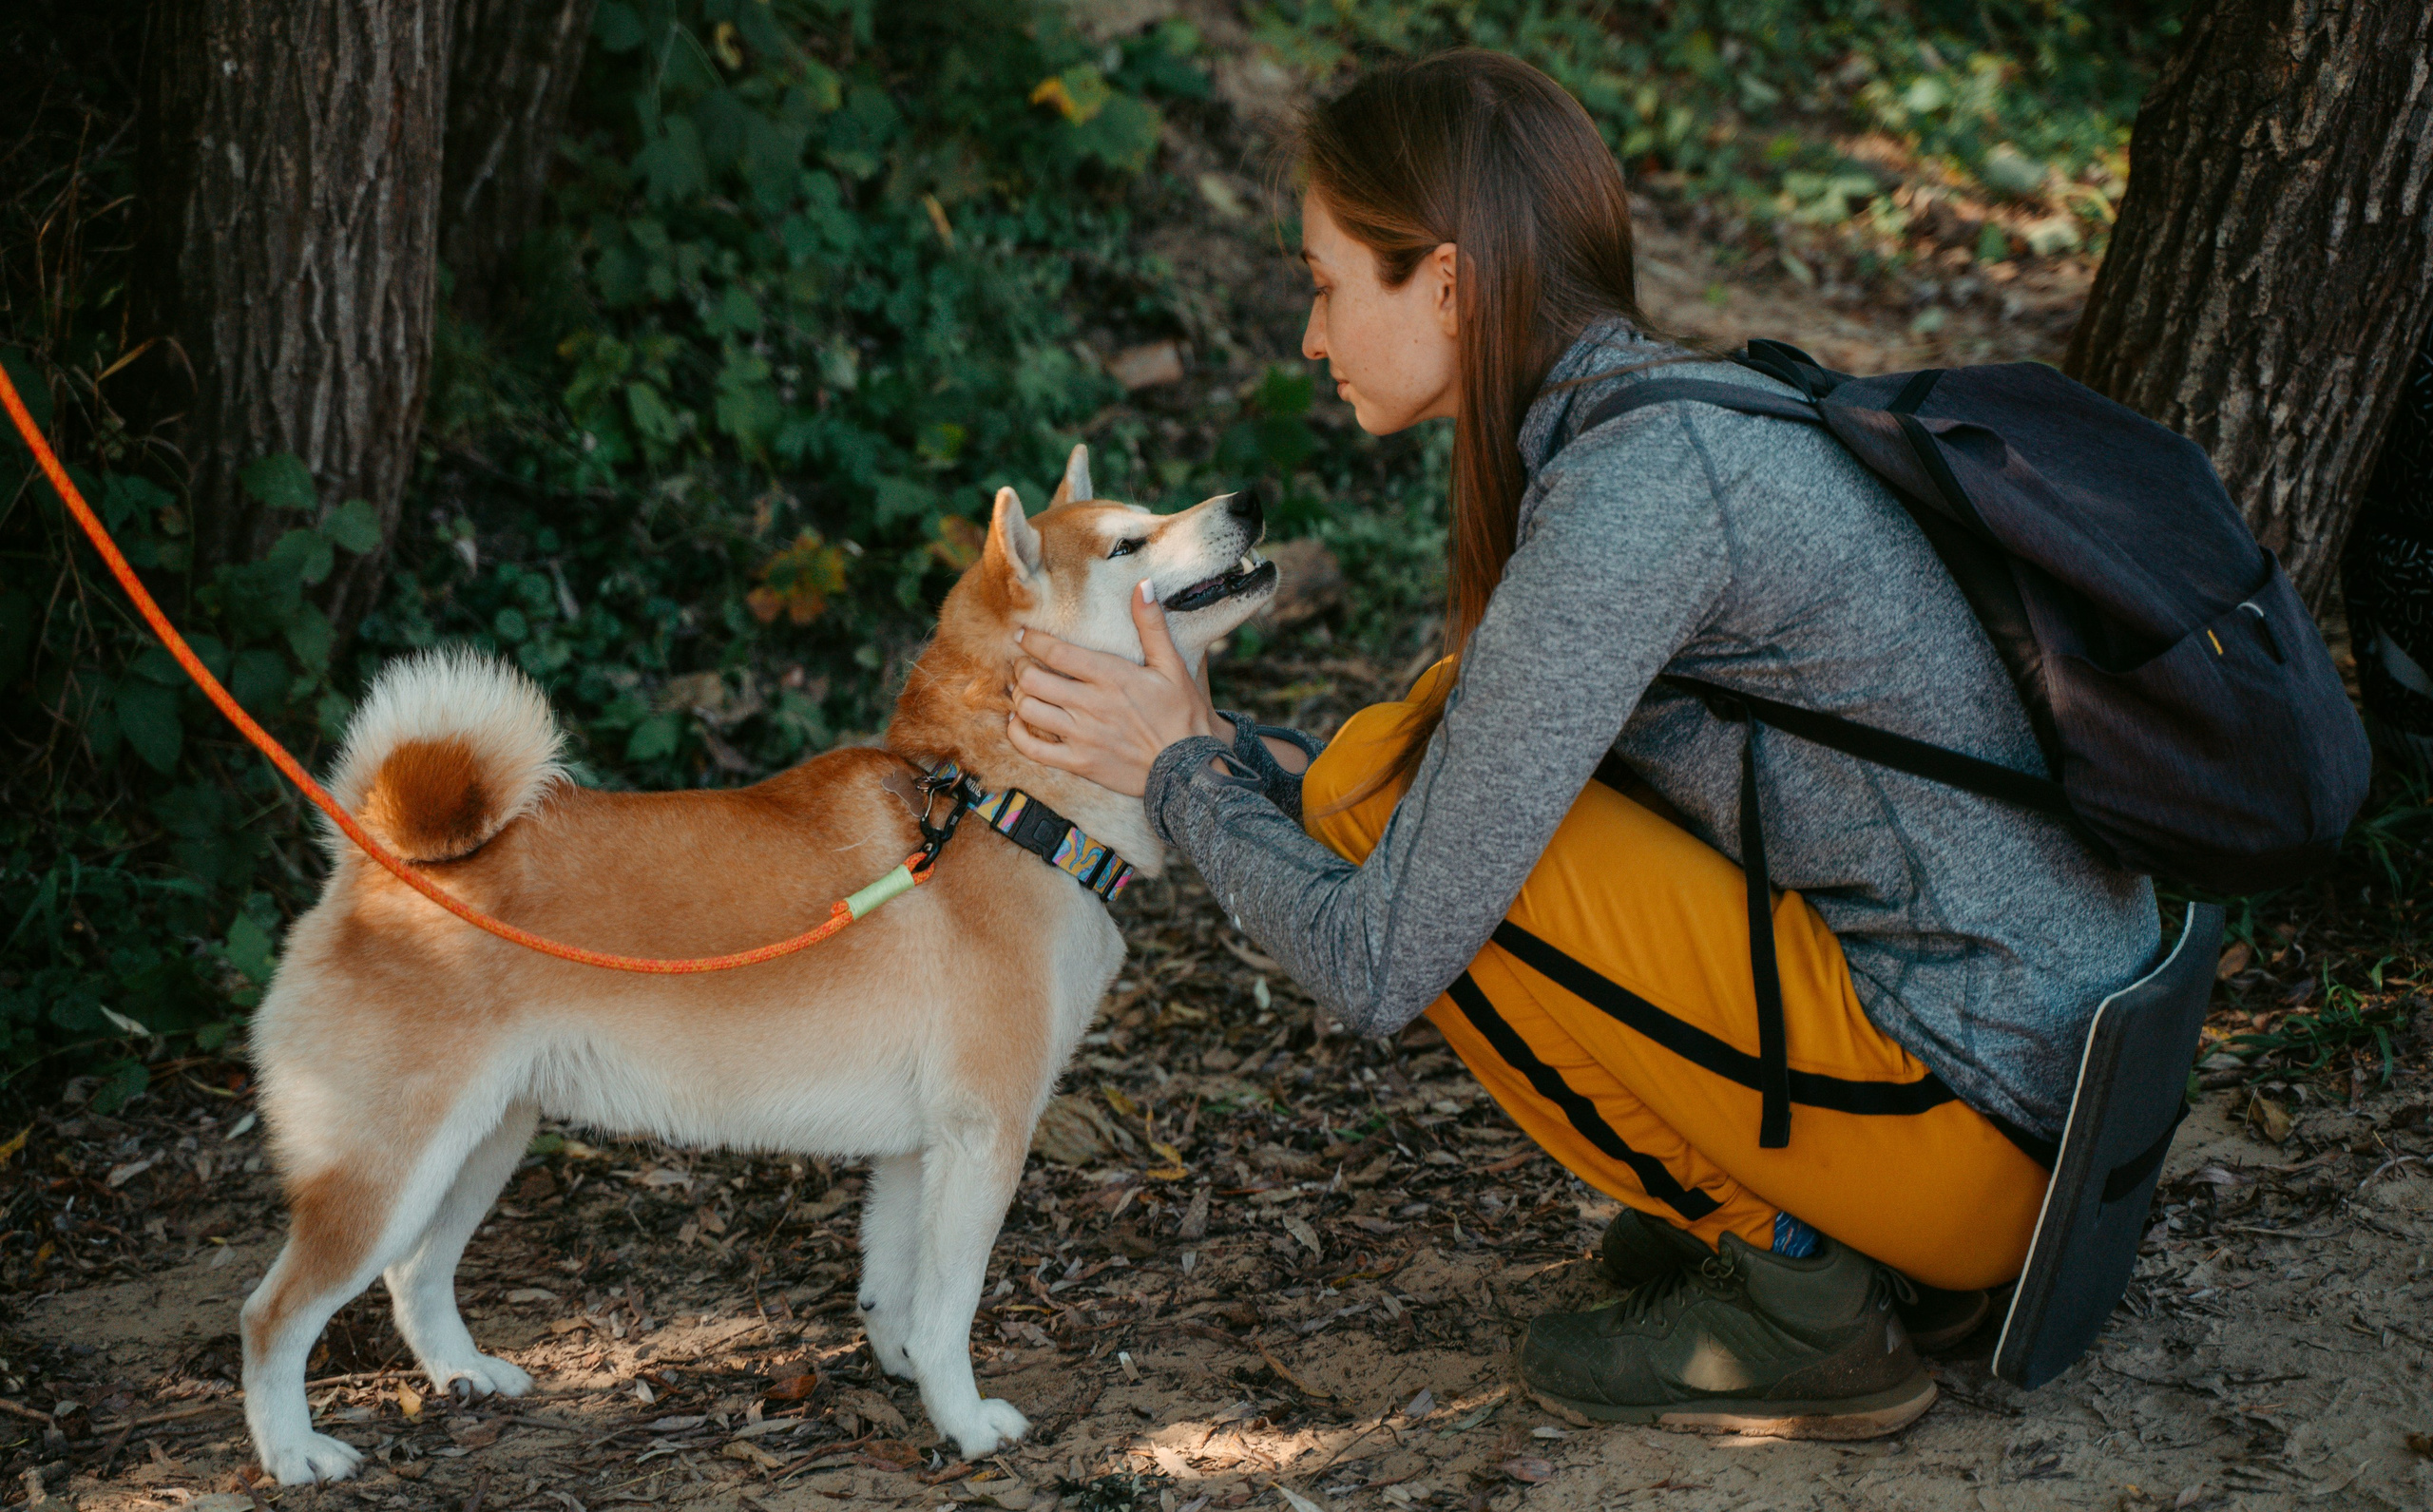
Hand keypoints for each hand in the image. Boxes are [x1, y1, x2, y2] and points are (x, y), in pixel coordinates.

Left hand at [1006, 581, 1223, 796]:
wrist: (1189, 768)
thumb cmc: (1182, 714)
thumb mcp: (1172, 665)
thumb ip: (1152, 625)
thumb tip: (1141, 585)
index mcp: (1111, 676)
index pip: (1056, 652)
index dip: (1031, 640)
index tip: (1022, 635)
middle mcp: (1091, 704)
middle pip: (1033, 679)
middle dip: (1022, 668)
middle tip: (1024, 664)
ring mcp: (1082, 735)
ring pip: (1029, 711)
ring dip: (1019, 697)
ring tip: (1023, 690)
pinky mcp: (1079, 762)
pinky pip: (1033, 749)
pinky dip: (1016, 733)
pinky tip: (1018, 723)